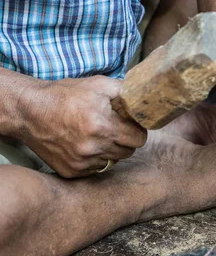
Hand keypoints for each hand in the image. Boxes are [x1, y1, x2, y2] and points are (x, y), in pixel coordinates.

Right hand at [17, 76, 147, 177]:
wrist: (30, 111)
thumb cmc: (66, 95)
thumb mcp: (99, 84)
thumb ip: (126, 92)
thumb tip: (146, 99)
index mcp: (102, 126)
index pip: (139, 139)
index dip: (138, 130)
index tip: (131, 124)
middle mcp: (92, 148)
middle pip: (128, 152)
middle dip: (126, 139)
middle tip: (115, 127)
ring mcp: (81, 162)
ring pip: (113, 161)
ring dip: (111, 150)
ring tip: (99, 134)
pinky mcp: (71, 171)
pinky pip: (96, 169)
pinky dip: (95, 158)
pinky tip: (86, 143)